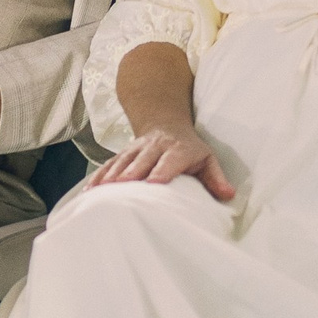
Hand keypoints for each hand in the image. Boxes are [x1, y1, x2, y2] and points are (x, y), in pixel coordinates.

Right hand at [90, 122, 234, 199]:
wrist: (165, 122)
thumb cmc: (189, 148)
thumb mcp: (206, 159)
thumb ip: (215, 178)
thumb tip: (229, 195)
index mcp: (177, 150)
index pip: (170, 160)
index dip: (161, 171)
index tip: (153, 183)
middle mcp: (154, 148)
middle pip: (142, 161)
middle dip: (131, 174)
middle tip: (121, 189)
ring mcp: (136, 150)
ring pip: (122, 162)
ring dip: (111, 176)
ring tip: (101, 193)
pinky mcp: (123, 155)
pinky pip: (109, 165)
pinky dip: (99, 177)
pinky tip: (89, 192)